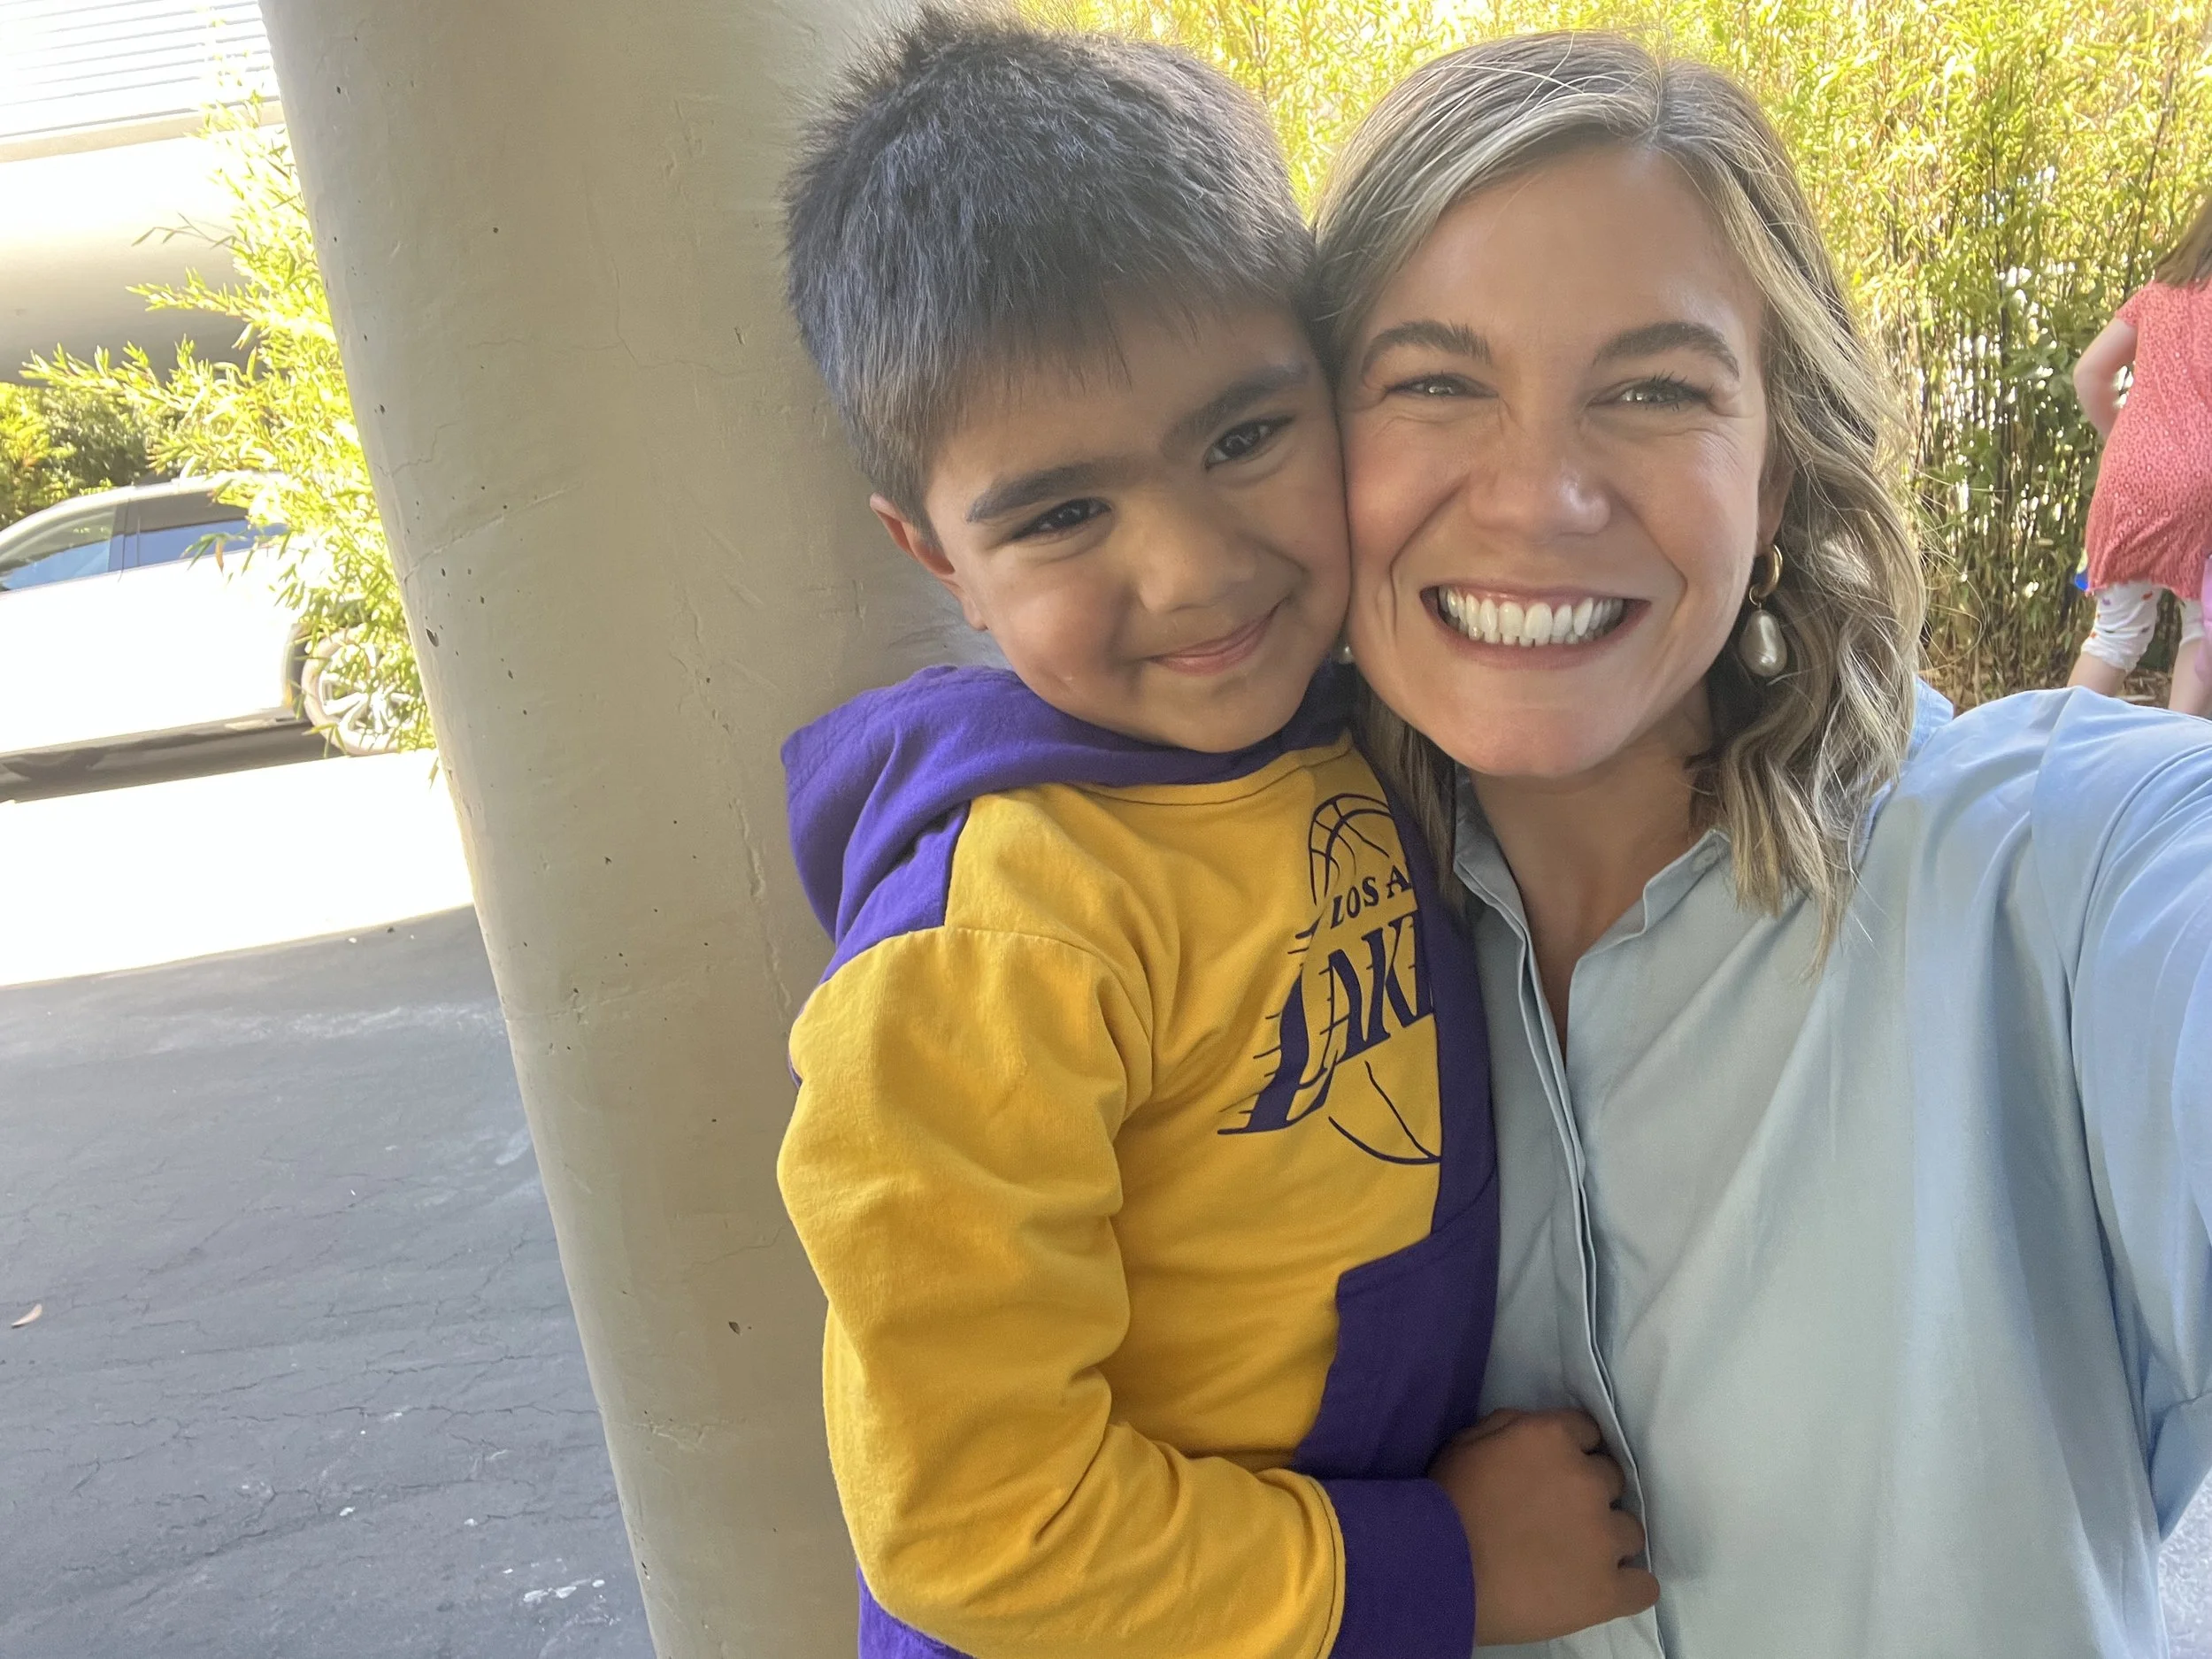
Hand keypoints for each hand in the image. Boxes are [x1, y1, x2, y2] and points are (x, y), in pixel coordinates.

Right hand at [1429, 1407, 1659, 1644]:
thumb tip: (1539, 1428)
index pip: (1589, 1433)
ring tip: (1576, 1557)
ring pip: (1631, 1531)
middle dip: (1590, 1493)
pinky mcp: (1608, 1590)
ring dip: (1608, 1538)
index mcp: (1554, 1439)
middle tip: (1560, 1516)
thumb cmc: (1444, 1503)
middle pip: (1613, 1479)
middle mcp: (1588, 1480)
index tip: (1554, 1473)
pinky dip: (1628, 1586)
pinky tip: (1604, 1587)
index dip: (1572, 1452)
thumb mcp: (1467, 1443)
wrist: (1437, 1570)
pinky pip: (1644, 1586)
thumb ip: (1511, 1426)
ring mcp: (1603, 1537)